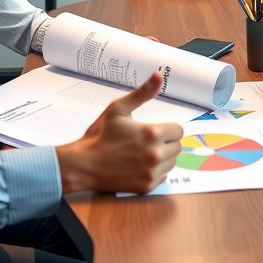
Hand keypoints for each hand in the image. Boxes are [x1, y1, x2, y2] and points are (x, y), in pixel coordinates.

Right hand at [56, 72, 183, 194]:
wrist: (83, 165)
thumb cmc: (99, 136)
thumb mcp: (118, 109)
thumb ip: (142, 93)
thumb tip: (158, 76)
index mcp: (152, 133)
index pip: (178, 130)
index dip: (168, 128)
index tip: (155, 129)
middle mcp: (155, 154)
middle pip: (178, 147)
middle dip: (166, 142)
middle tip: (148, 141)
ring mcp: (151, 172)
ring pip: (172, 162)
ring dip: (163, 157)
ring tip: (144, 152)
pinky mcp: (146, 186)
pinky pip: (163, 176)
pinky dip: (155, 171)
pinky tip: (140, 165)